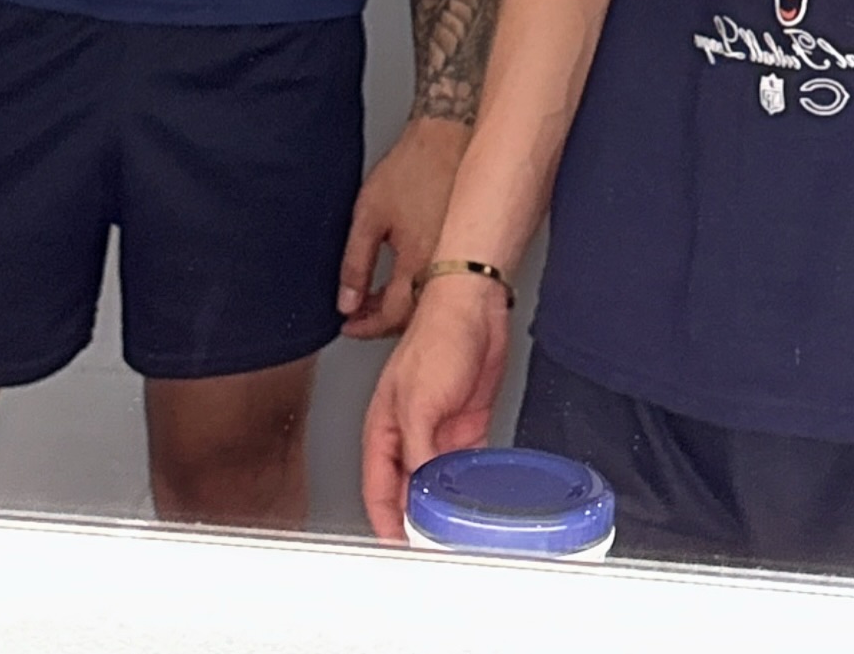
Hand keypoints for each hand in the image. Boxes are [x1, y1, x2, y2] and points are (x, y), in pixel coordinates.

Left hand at [339, 115, 470, 338]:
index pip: (391, 316)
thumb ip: (354, 263)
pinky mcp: (468, 247)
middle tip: (360, 313)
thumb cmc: (413, 166)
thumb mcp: (368, 214)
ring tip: (379, 299)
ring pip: (430, 303)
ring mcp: (460, 258)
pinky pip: (444, 284)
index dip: (365, 326)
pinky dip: (422, 290)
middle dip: (383, 321)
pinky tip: (408, 280)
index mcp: (418, 262)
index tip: (349, 325)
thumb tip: (346, 301)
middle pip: (414, 317)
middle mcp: (445, 267)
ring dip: (403, 308)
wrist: (451, 135)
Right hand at [362, 272, 510, 540]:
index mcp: (384, 427)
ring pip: (436, 482)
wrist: (476, 307)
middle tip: (427, 546)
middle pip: (406, 490)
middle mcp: (409, 433)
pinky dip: (468, 484)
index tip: (395, 546)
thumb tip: (418, 491)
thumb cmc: (438, 335)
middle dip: (414, 519)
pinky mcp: (467, 424)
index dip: (384, 520)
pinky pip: (465, 465)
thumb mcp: (419, 401)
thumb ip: (416, 450)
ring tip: (452, 530)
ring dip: (442, 504)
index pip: (377, 487)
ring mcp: (439, 430)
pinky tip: (475, 498)